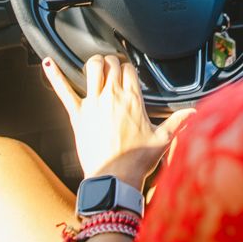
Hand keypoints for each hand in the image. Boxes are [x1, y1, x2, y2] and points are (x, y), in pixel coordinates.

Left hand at [42, 54, 194, 189]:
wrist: (114, 179)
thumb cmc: (137, 161)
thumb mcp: (162, 140)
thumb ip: (177, 122)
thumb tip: (194, 114)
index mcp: (132, 99)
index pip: (128, 69)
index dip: (126, 67)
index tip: (126, 72)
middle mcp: (112, 96)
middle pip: (110, 64)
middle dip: (111, 62)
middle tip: (111, 68)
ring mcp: (93, 103)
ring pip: (92, 69)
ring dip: (93, 64)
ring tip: (95, 66)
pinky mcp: (77, 114)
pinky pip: (63, 90)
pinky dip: (54, 75)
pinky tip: (48, 62)